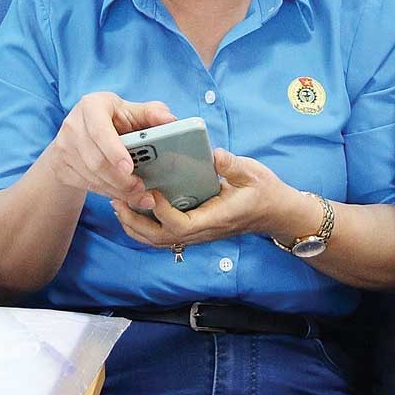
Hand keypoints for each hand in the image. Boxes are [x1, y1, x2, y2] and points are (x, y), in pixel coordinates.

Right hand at [43, 92, 177, 205]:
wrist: (76, 135)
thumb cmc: (111, 119)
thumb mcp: (129, 111)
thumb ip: (151, 113)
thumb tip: (170, 119)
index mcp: (92, 105)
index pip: (100, 131)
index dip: (114, 151)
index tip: (130, 168)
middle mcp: (73, 124)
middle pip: (96, 160)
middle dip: (121, 179)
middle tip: (141, 188)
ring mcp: (64, 147)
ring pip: (92, 176)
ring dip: (117, 189)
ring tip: (138, 194)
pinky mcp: (61, 166)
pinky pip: (87, 185)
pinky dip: (108, 192)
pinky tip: (122, 194)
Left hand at [110, 149, 311, 248]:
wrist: (276, 213)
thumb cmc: (265, 192)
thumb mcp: (252, 173)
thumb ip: (232, 165)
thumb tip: (213, 155)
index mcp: (215, 219)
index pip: (181, 225)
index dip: (161, 212)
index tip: (151, 191)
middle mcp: (203, 231)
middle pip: (160, 239)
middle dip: (135, 222)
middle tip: (117, 199)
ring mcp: (198, 233)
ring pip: (158, 240)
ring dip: (135, 225)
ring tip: (117, 204)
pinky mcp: (194, 228)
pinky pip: (164, 234)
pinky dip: (144, 225)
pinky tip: (134, 207)